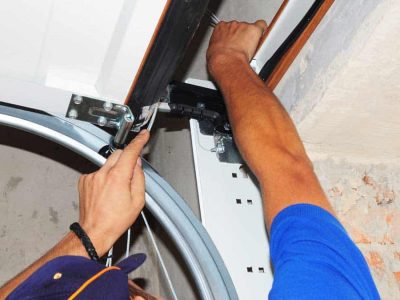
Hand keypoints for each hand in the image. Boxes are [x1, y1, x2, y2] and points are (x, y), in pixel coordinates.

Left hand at [78, 130, 149, 255]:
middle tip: (130, 175)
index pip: (130, 152)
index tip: (143, 135)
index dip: (139, 141)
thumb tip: (137, 165)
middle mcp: (103, 174)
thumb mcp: (138, 201)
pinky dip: (104, 177)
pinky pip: (98, 171)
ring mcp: (91, 176)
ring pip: (108, 163)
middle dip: (126, 159)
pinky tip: (106, 192)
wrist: (95, 231)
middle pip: (118, 154)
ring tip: (116, 190)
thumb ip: (139, 178)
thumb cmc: (115, 220)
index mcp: (118, 177)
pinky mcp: (84, 180)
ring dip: (115, 170)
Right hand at [207, 20, 266, 77]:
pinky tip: (260, 39)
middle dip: (242, 36)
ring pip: (250, 28)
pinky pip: (261, 26)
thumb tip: (222, 51)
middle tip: (242, 48)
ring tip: (248, 49)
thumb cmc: (218, 58)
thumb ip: (220, 46)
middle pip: (240, 27)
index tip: (234, 42)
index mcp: (220, 28)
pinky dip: (262, 31)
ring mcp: (243, 26)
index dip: (232, 36)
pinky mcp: (253, 29)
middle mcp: (231, 25)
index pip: (227, 27)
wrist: (226, 61)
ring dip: (250, 37)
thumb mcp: (213, 51)